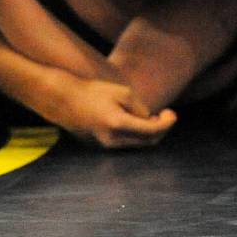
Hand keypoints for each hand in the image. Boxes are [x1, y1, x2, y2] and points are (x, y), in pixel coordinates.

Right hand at [40, 70, 176, 148]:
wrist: (64, 100)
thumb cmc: (93, 91)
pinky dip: (137, 135)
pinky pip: (127, 143)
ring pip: (138, 145)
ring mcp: (106, 145)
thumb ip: (140, 107)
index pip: (153, 130)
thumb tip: (150, 120)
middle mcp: (113, 139)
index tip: (172, 113)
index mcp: (118, 124)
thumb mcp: (121, 92)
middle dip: (161, 130)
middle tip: (166, 115)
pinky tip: (137, 121)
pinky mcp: (102, 145)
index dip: (167, 123)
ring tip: (153, 117)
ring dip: (150, 133)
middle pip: (148, 142)